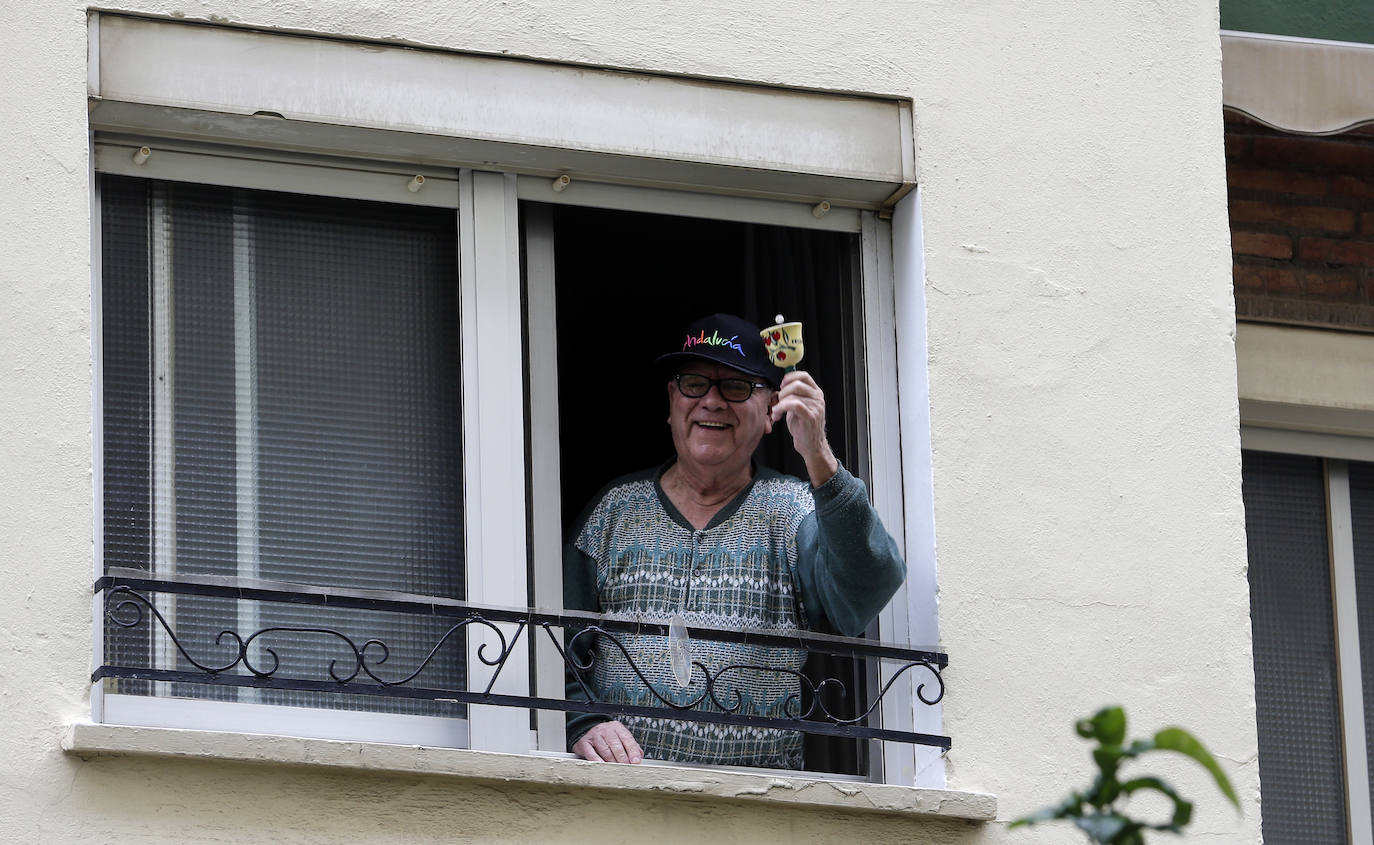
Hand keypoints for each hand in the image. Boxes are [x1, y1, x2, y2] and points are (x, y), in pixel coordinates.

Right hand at [572, 720, 643, 763]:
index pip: (627, 739)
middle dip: (623, 758)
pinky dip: (598, 761)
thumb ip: (630, 745)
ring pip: (605, 750)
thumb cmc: (606, 735)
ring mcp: (595, 736)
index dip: (632, 751)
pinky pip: (591, 754)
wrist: (586, 728)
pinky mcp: (584, 743)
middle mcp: (606, 730)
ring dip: (612, 761)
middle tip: (627, 768)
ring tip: (617, 770)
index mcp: (617, 728)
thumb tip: (639, 756)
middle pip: (616, 745)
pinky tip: (603, 766)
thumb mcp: (619, 736)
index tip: (636, 761)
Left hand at [769, 371, 837, 486]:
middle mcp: (818, 398)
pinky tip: (778, 415)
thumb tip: (781, 384)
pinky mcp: (810, 417)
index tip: (781, 386)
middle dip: (782, 392)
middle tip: (777, 401)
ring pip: (793, 395)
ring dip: (779, 403)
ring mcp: (816, 407)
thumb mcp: (798, 406)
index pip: (804, 375)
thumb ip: (793, 394)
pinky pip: (793, 405)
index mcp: (816, 393)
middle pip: (796, 383)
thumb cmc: (803, 426)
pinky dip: (781, 408)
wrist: (811, 446)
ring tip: (776, 412)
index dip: (789, 377)